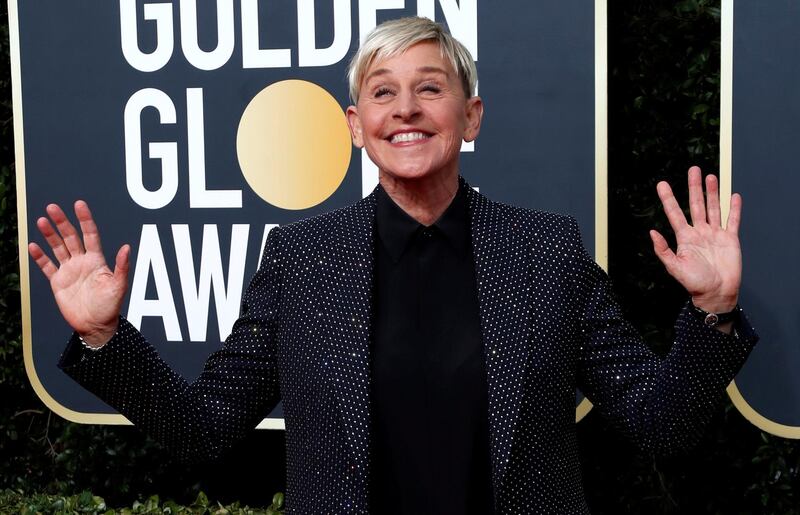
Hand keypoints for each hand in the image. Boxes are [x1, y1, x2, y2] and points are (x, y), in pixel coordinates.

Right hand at [28, 201, 129, 345]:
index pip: (90, 234)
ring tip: (41, 220)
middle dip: (62, 222)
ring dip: (49, 234)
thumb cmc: (110, 306)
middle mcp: (82, 262)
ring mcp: (69, 271)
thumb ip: (122, 266)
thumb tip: (127, 247)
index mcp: (97, 260)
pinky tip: (33, 245)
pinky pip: (47, 266)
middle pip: (71, 237)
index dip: (85, 219)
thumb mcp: (119, 286)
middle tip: (52, 207)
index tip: (79, 204)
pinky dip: (40, 256)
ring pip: (57, 248)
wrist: (95, 325)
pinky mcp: (58, 282)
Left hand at [650, 166, 741, 313]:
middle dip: (694, 187)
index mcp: (685, 237)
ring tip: (710, 177)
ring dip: (712, 192)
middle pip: (696, 204)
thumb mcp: (674, 267)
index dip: (669, 199)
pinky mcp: (730, 239)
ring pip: (714, 208)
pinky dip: (734, 208)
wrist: (716, 293)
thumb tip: (652, 233)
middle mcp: (700, 232)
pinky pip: (733, 220)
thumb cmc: (694, 283)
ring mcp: (715, 234)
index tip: (662, 184)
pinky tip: (733, 196)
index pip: (675, 213)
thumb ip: (663, 250)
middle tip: (693, 169)